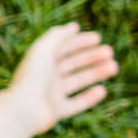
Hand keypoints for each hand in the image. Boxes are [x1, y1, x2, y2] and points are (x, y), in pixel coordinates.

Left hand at [6, 22, 118, 136]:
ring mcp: (52, 94)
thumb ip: (58, 36)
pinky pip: (76, 103)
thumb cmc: (32, 77)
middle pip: (73, 64)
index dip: (79, 42)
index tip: (98, 38)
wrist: (23, 109)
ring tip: (113, 67)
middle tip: (109, 52)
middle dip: (91, 57)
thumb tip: (74, 26)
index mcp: (41, 61)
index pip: (63, 48)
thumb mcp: (43, 50)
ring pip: (78, 81)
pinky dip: (90, 97)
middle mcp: (47, 76)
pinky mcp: (57, 110)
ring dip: (96, 73)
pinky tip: (103, 90)